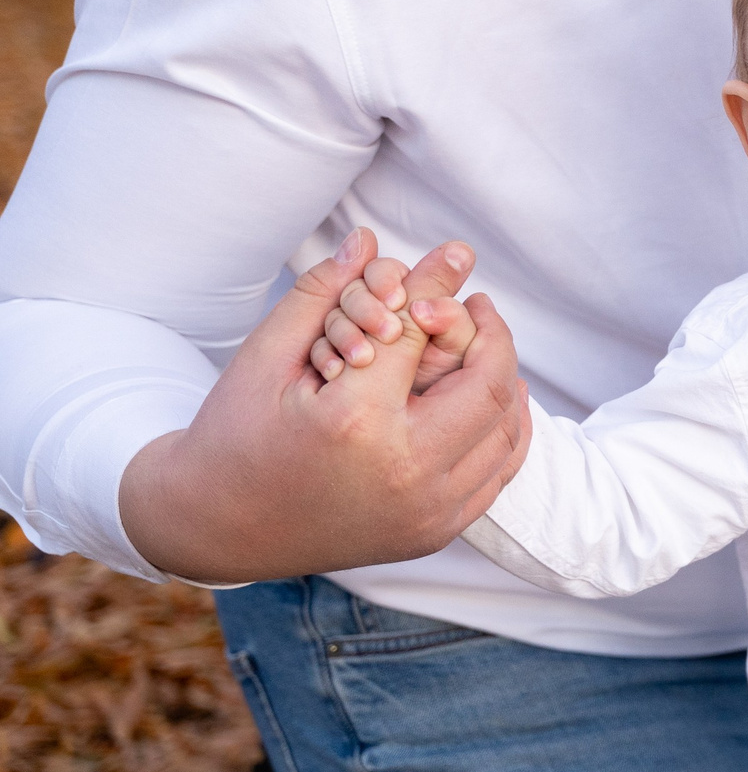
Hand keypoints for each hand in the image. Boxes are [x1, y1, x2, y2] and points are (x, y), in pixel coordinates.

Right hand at [119, 228, 530, 583]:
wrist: (218, 526)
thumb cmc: (234, 433)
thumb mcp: (268, 355)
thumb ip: (325, 293)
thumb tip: (370, 238)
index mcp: (355, 421)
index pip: (421, 332)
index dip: (437, 288)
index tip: (452, 260)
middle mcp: (404, 471)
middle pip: (488, 382)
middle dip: (491, 333)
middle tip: (474, 305)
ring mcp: (426, 511)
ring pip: (506, 429)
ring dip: (504, 378)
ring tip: (483, 345)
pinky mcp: (435, 533)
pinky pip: (499, 473)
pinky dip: (504, 429)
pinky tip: (489, 397)